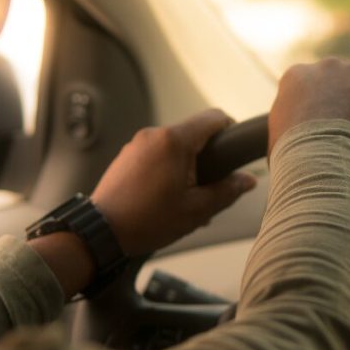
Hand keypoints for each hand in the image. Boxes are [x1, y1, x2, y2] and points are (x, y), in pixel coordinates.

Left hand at [91, 109, 256, 256]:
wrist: (101, 232)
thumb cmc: (148, 220)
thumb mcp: (197, 210)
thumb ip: (227, 191)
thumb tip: (248, 180)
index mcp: (174, 141)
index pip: (214, 117)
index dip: (230, 130)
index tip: (234, 150)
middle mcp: (155, 134)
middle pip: (194, 132)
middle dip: (207, 156)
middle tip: (210, 186)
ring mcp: (137, 143)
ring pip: (174, 145)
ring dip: (186, 165)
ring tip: (186, 198)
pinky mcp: (127, 155)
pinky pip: (156, 153)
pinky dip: (167, 168)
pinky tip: (166, 197)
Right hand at [269, 58, 349, 153]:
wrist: (321, 153)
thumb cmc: (294, 155)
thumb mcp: (278, 138)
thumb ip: (289, 129)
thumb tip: (292, 146)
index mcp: (297, 76)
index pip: (315, 89)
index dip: (324, 111)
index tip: (329, 131)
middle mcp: (326, 66)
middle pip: (345, 84)